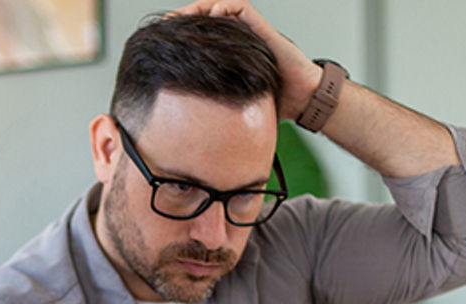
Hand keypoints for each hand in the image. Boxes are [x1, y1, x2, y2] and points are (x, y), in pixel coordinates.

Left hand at [168, 1, 322, 120]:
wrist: (302, 99)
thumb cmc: (273, 103)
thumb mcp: (234, 104)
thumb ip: (216, 106)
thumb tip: (190, 130)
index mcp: (230, 53)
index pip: (202, 35)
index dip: (183, 34)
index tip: (163, 40)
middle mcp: (239, 38)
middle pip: (206, 17)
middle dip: (185, 17)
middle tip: (166, 23)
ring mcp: (251, 31)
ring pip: (221, 7)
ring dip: (200, 8)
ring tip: (181, 15)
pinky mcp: (262, 28)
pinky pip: (241, 8)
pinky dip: (224, 7)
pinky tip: (211, 14)